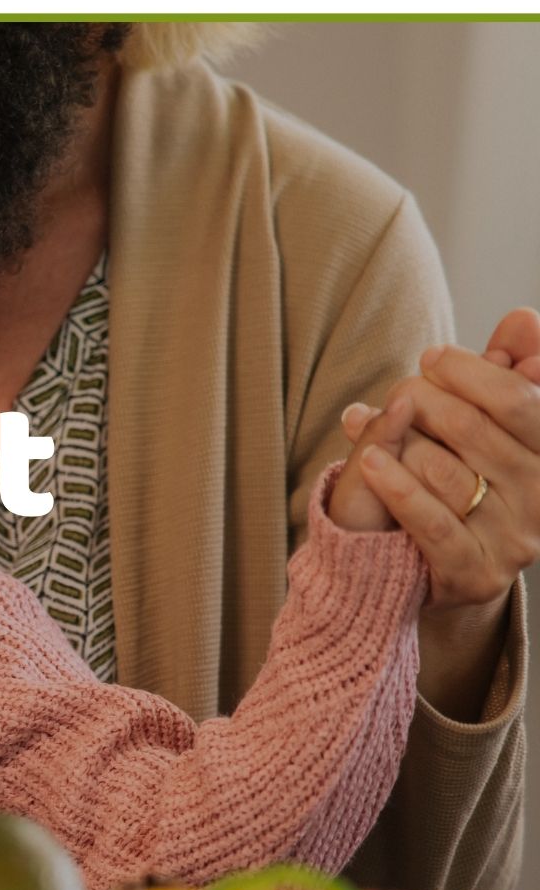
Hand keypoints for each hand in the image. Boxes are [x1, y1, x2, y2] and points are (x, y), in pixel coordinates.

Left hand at [341, 311, 539, 609]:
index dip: (472, 371)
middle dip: (424, 400)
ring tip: (374, 432)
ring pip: (445, 470)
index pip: (521, 400)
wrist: (428, 561)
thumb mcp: (481, 419)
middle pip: (474, 429)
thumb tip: (523, 317)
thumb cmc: (455, 471)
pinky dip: (395, 485)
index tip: (430, 357)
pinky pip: (431, 520)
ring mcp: (514, 539)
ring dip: (399, 443)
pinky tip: (367, 460)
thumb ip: (502, 370)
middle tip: (397, 393)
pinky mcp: (476, 572)